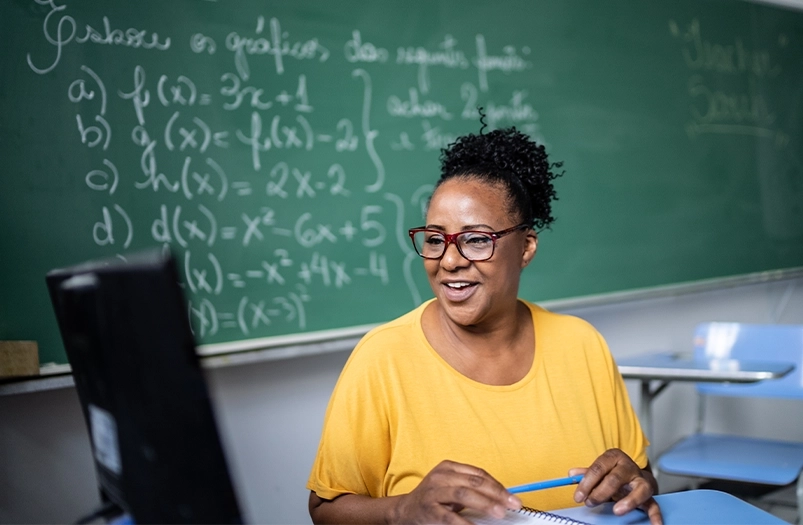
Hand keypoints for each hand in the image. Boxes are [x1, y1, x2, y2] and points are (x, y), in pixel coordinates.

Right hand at [389, 460, 521, 524]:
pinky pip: (449, 517)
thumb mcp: (451, 487)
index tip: (512, 497)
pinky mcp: (429, 510)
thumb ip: (472, 488)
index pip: (478, 474)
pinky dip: (465, 523)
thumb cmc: (433, 499)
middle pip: (474, 482)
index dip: (497, 485)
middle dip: (496, 493)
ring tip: (499, 512)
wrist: (405, 511)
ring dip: (484, 503)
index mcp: (448, 468)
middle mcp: (440, 477)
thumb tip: (501, 497)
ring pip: (463, 494)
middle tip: (511, 504)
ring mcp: (433, 492)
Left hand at [569, 449, 661, 524]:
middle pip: (615, 478)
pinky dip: (655, 515)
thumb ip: (587, 473)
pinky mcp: (649, 494)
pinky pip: (654, 504)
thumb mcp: (600, 469)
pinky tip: (655, 524)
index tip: (578, 496)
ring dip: (628, 501)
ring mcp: (641, 480)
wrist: (634, 474)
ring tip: (617, 511)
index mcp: (613, 457)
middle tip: (590, 503)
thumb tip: (572, 474)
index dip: (586, 483)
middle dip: (600, 492)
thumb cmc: (613, 472)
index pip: (598, 468)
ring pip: (639, 489)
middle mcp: (629, 467)